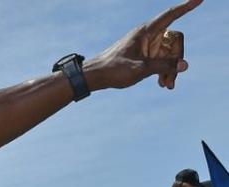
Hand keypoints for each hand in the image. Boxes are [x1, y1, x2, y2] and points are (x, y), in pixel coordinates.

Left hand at [85, 0, 201, 90]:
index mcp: (146, 31)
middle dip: (176, 60)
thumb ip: (163, 66)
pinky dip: (164, 70)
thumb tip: (185, 64)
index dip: (185, 7)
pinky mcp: (145, 55)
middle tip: (171, 80)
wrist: (95, 76)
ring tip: (166, 85)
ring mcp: (148, 45)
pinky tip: (163, 84)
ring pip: (169, 53)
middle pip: (175, 41)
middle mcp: (148, 36)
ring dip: (170, 69)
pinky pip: (162, 60)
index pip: (170, 15)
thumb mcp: (140, 69)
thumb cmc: (113, 70)